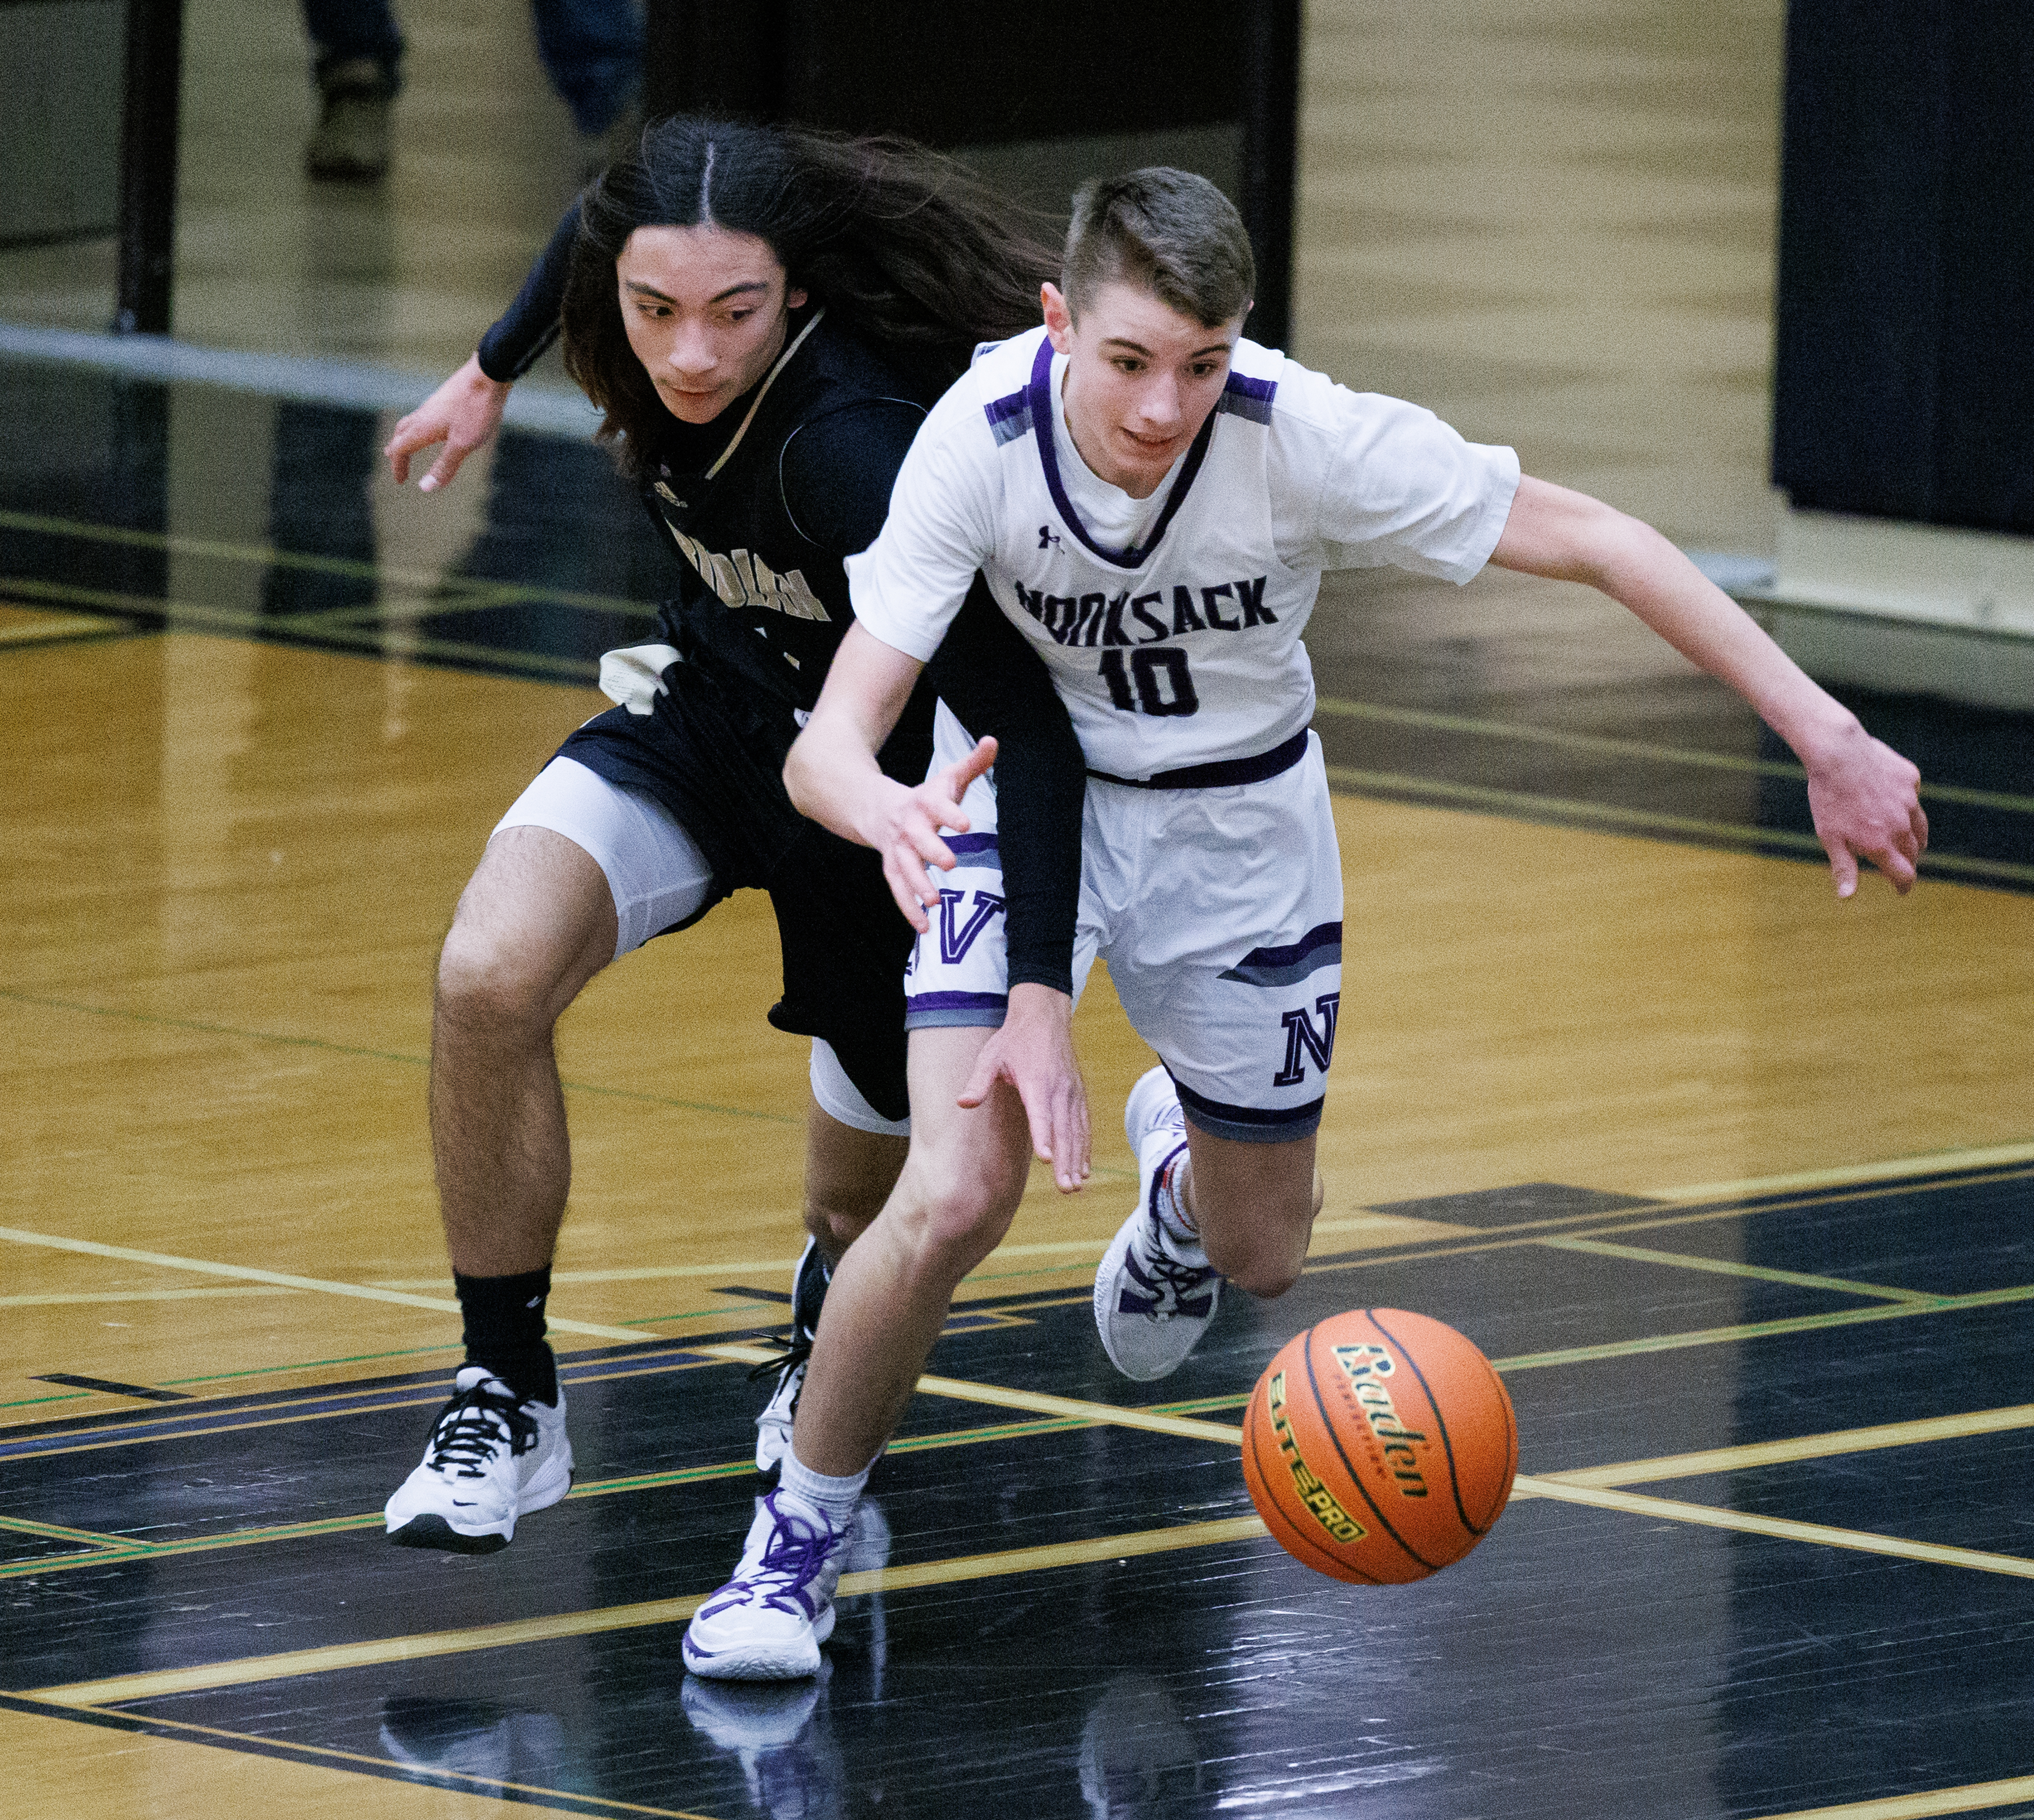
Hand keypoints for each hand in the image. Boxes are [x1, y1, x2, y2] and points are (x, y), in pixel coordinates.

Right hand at [385, 354, 509, 491]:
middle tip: (395, 462)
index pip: (400, 449)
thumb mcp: (463, 444)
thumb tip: (425, 487)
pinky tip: (433, 427)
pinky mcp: (445, 397)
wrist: (488, 374)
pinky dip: (419, 426)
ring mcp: (434, 404)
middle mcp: (423, 414)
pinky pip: (424, 415)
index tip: (401, 481)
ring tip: (407, 445)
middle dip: (397, 451)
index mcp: (423, 428)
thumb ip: (445, 466)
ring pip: (412, 422)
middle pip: (401, 433)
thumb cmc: (477, 410)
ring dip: (406, 437)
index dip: (398, 466)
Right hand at [859, 736, 998, 928]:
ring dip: (917, 885)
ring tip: (933, 902)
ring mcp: (897, 850)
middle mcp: (909, 827)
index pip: (938, 807)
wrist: (875, 808)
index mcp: (925, 803)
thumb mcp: (947, 778)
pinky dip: (909, 909)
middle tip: (950, 863)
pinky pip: (898, 889)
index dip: (950, 813)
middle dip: (932, 851)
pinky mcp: (892, 868)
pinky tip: (924, 926)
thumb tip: (993, 741)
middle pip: (918, 840)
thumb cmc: (925, 797)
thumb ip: (973, 763)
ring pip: (904, 868)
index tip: (965, 823)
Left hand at [957, 983, 1090, 1190]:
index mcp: (1036, 1080)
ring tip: (1075, 1186)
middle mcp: (1058, 1089)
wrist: (1044, 1016)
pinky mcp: (1079, 1095)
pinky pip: (1084, 1125)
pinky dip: (1085, 1147)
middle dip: (1066, 1160)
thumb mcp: (991, 1055)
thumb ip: (979, 1082)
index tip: (1048, 1159)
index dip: (1045, 1136)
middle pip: (1064, 1129)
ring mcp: (1072, 1093)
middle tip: (1066, 1188)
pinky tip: (1084, 1169)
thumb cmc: (1015, 1039)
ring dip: (1077, 1159)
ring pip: (1077, 1130)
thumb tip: (963, 1103)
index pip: (1041, 1113)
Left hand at [1802, 718, 1927, 896]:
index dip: (1903, 885)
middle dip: (1908, 862)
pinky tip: (1895, 803)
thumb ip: (1844, 867)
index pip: (1904, 873)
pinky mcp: (1911, 780)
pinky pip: (1912, 797)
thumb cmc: (1828, 798)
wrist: (1838, 753)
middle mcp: (1901, 825)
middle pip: (1913, 852)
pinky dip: (1906, 805)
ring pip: (1920, 827)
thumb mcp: (1830, 837)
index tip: (1901, 890)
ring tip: (1911, 845)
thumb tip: (1847, 898)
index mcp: (1881, 843)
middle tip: (1902, 867)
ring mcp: (1909, 801)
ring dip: (1915, 839)